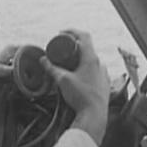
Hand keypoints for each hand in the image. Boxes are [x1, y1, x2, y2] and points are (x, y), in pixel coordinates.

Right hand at [40, 30, 109, 144]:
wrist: (94, 115)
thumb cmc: (81, 97)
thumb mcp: (62, 80)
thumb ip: (51, 69)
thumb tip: (43, 60)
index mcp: (92, 59)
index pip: (84, 36)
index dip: (72, 31)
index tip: (61, 32)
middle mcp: (100, 64)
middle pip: (86, 47)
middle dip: (73, 45)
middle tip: (61, 48)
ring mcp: (103, 73)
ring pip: (90, 59)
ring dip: (78, 57)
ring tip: (67, 62)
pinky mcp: (103, 83)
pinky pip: (94, 69)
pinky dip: (84, 67)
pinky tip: (76, 75)